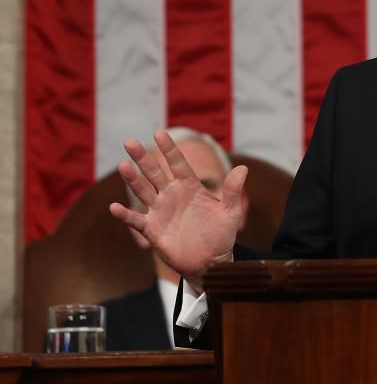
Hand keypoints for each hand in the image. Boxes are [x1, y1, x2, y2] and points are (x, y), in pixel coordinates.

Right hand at [108, 131, 247, 291]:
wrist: (211, 262)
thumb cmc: (222, 235)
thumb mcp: (230, 212)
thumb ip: (233, 191)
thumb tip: (244, 168)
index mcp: (190, 187)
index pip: (178, 163)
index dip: (169, 149)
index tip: (159, 133)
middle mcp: (172, 195)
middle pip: (154, 173)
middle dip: (142, 158)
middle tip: (130, 142)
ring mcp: (160, 211)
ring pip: (143, 191)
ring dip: (133, 179)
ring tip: (123, 165)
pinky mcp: (152, 229)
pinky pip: (136, 220)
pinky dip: (125, 214)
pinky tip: (114, 207)